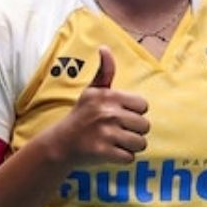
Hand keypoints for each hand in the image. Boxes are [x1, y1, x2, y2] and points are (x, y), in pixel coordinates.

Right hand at [45, 45, 149, 165]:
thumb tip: (104, 47)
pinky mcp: (103, 152)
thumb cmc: (81, 115)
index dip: (135, 113)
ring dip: (130, 146)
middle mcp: (108, 113)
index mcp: (109, 96)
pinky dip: (122, 158)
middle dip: (134, 131)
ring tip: (116, 142)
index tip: (120, 115)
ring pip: (140, 143)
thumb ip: (105, 71)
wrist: (61, 143)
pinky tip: (111, 152)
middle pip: (145, 126)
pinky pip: (129, 158)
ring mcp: (106, 133)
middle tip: (117, 131)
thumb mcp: (92, 91)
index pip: (144, 106)